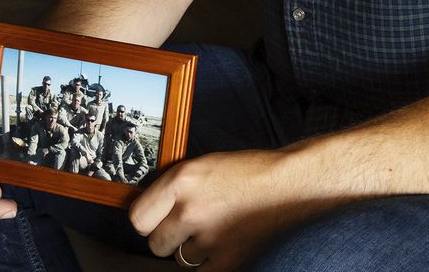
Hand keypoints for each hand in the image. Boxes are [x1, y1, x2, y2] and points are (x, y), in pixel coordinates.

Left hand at [129, 150, 328, 270]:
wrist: (291, 184)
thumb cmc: (250, 172)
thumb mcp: (205, 166)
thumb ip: (176, 188)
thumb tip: (150, 211)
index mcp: (182, 180)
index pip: (138, 218)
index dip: (148, 221)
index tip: (155, 221)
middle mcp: (190, 209)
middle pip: (156, 244)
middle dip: (170, 238)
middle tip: (190, 226)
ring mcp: (209, 238)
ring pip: (181, 259)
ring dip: (195, 249)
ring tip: (217, 230)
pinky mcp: (228, 260)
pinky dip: (211, 264)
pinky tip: (224, 246)